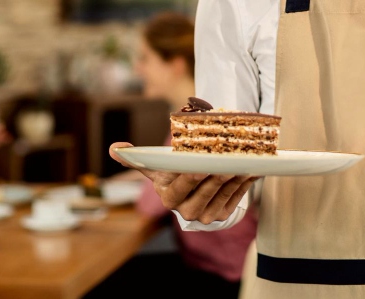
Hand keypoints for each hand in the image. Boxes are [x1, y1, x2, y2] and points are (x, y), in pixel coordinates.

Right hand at [109, 142, 257, 224]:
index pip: (180, 187)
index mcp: (169, 197)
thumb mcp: (156, 168)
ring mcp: (206, 215)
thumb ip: (137, 159)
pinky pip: (237, 196)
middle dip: (217, 173)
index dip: (191, 177)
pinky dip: (244, 182)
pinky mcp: (222, 215)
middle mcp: (186, 210)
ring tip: (244, 160)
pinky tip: (251, 168)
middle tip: (228, 158)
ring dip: (235, 175)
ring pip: (223, 191)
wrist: (193, 193)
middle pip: (205, 189)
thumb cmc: (173, 174)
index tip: (200, 166)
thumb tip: (114, 148)